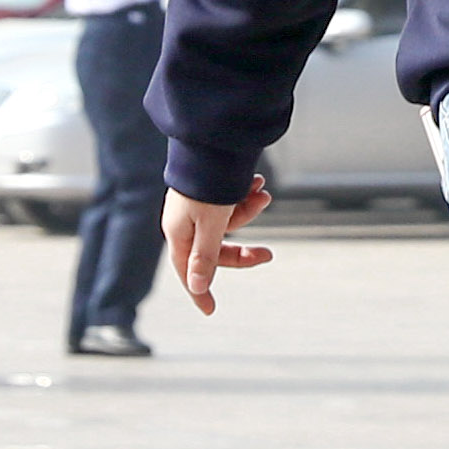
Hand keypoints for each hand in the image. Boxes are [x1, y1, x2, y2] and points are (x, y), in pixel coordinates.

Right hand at [164, 179, 275, 312]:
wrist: (212, 137)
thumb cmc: (208, 183)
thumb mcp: (210, 225)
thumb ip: (205, 257)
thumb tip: (197, 287)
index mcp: (179, 233)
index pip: (188, 272)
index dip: (200, 291)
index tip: (210, 311)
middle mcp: (186, 221)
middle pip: (214, 251)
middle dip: (243, 250)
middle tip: (269, 254)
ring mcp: (198, 206)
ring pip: (228, 224)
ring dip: (249, 212)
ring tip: (263, 194)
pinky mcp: (211, 191)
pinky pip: (231, 204)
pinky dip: (246, 197)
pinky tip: (258, 184)